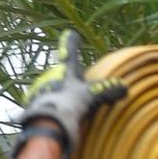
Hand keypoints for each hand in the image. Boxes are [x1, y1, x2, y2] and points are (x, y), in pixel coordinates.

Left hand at [12, 30, 126, 158]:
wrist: (46, 124)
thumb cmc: (70, 105)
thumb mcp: (92, 97)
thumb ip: (107, 91)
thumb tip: (125, 87)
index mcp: (66, 71)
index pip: (69, 52)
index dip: (70, 43)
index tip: (71, 33)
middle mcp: (50, 76)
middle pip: (59, 74)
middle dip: (66, 79)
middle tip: (74, 87)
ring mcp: (40, 89)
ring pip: (50, 87)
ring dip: (57, 94)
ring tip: (65, 107)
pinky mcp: (32, 104)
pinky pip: (43, 102)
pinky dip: (50, 106)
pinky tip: (55, 116)